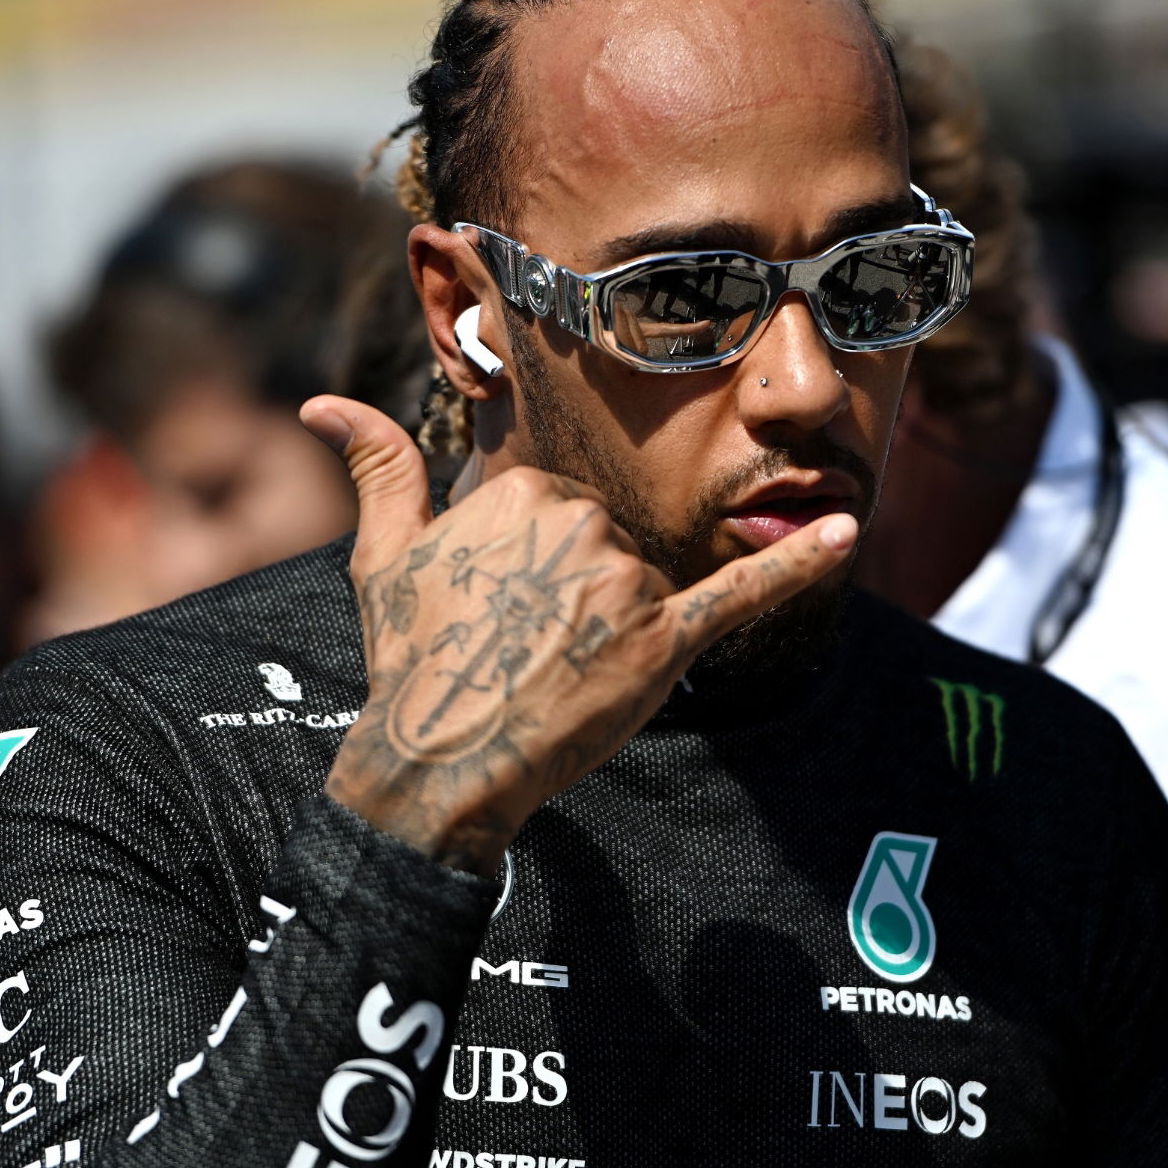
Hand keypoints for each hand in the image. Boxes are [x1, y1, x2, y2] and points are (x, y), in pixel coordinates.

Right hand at [300, 396, 856, 875]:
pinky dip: (796, 563)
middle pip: (611, 540)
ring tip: (560, 666)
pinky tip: (846, 532)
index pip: (566, 507)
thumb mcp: (384, 557)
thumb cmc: (410, 658)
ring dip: (616, 622)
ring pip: (647, 579)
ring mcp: (624, 584)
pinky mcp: (664, 642)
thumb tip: (321, 404)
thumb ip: (377, 467)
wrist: (438, 763)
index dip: (538, 565)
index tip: (507, 607)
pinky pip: (740, 593)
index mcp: (523, 492)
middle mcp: (579, 524)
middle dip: (580, 592)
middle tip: (528, 644)